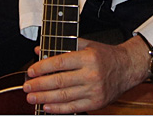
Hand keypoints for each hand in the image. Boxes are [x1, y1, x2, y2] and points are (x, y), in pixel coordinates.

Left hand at [23, 36, 150, 113]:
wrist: (127, 68)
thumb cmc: (105, 55)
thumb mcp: (87, 44)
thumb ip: (63, 46)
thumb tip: (40, 49)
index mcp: (88, 57)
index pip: (60, 62)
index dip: (43, 67)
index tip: (31, 70)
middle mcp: (91, 74)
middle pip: (59, 81)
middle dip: (39, 85)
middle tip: (26, 86)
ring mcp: (93, 91)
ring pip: (64, 96)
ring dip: (44, 98)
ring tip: (32, 97)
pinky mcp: (96, 103)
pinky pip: (73, 107)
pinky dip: (57, 108)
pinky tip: (46, 105)